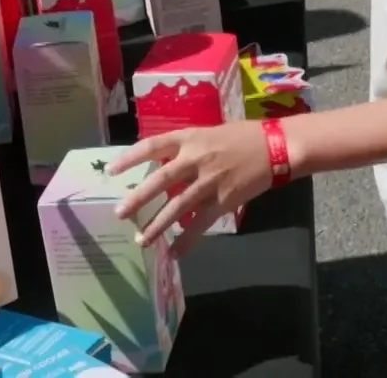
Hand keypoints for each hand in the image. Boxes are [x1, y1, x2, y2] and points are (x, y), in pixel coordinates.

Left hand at [110, 122, 273, 255]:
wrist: (276, 146)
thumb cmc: (242, 136)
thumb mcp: (209, 132)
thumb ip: (186, 147)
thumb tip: (161, 163)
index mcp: (190, 138)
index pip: (153, 146)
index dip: (130, 158)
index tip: (111, 171)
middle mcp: (196, 159)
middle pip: (160, 179)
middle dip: (138, 197)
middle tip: (119, 213)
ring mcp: (210, 181)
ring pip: (178, 206)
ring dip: (157, 225)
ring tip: (141, 239)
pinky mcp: (224, 201)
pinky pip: (201, 223)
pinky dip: (186, 240)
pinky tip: (174, 253)